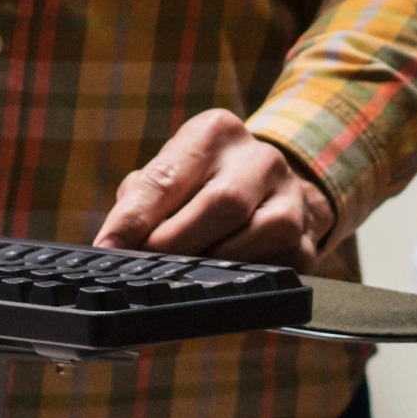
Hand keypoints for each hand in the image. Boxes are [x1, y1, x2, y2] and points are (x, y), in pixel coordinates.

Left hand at [91, 107, 335, 268]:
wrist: (272, 190)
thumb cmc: (202, 185)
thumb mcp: (171, 174)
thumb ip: (142, 200)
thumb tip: (115, 244)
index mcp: (215, 132)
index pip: (170, 175)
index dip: (135, 217)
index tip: (109, 247)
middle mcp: (261, 158)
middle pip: (222, 203)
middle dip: (176, 242)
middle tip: (145, 267)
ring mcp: (292, 198)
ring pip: (257, 236)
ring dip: (212, 265)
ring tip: (181, 277)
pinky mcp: (307, 241)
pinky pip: (275, 268)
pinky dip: (242, 281)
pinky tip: (220, 285)